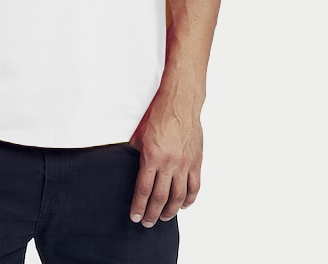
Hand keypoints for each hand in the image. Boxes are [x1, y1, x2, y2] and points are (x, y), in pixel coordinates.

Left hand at [128, 100, 202, 227]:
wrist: (179, 103)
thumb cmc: (157, 115)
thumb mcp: (139, 134)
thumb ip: (136, 153)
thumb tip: (131, 168)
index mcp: (152, 156)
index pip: (144, 189)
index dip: (139, 206)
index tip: (135, 217)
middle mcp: (169, 163)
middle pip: (160, 197)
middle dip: (152, 214)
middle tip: (147, 223)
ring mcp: (185, 163)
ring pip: (179, 197)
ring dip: (171, 211)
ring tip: (163, 217)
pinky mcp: (196, 161)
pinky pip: (194, 187)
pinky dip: (189, 200)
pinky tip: (183, 205)